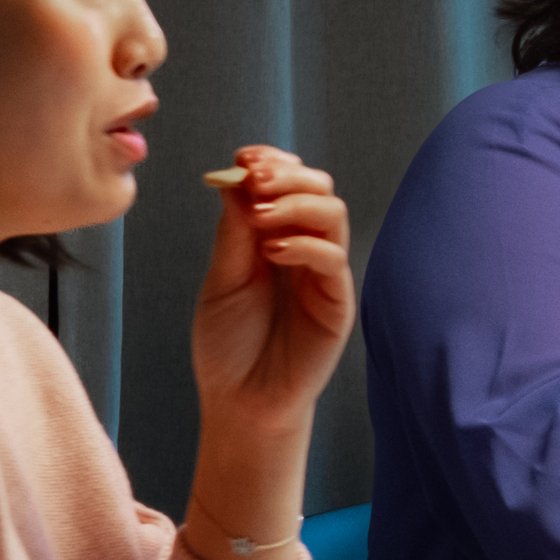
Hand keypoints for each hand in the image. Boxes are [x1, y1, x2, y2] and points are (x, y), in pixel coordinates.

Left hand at [189, 145, 353, 431]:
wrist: (240, 401)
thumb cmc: (227, 345)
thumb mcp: (222, 278)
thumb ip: (234, 232)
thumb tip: (238, 179)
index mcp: (275, 238)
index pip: (287, 184)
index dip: (272, 163)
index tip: (244, 158)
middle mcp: (305, 250)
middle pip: (319, 189)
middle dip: (289, 174)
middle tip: (258, 178)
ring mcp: (325, 275)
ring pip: (333, 215)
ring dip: (297, 203)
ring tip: (262, 215)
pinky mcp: (338, 303)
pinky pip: (334, 260)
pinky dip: (306, 244)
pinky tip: (274, 251)